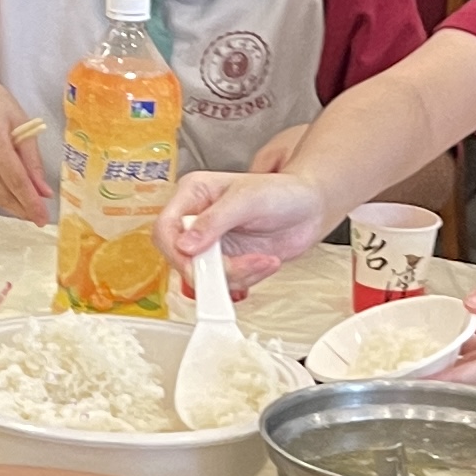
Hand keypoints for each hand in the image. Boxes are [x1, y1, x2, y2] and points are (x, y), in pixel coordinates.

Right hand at [0, 63, 52, 218]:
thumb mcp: (18, 119)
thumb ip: (31, 158)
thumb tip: (43, 191)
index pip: (15, 179)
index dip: (30, 202)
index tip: (42, 218)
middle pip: (1, 192)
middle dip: (21, 208)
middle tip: (37, 217)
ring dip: (9, 195)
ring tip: (21, 186)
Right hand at [161, 168, 331, 290]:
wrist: (310, 209)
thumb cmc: (282, 191)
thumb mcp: (247, 198)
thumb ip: (214, 220)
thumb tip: (184, 245)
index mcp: (193, 195)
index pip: (165, 227)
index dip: (176, 251)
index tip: (197, 263)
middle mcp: (197, 220)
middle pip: (181, 258)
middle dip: (214, 269)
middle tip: (243, 265)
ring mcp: (212, 244)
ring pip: (204, 276)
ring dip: (236, 276)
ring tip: (264, 260)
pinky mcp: (227, 262)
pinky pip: (224, 283)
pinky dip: (246, 280)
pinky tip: (264, 263)